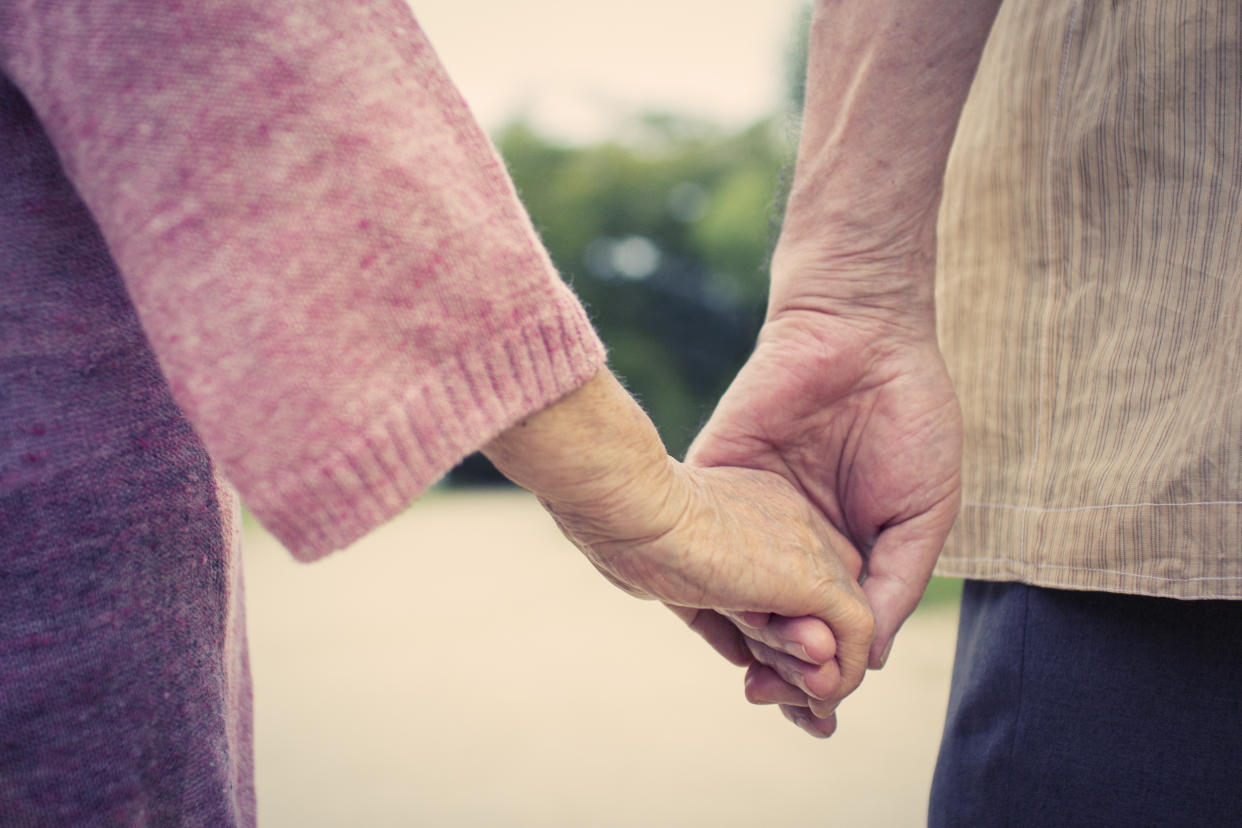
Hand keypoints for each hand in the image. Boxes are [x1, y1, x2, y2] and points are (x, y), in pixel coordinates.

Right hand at [547, 459, 873, 728]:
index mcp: (760, 507)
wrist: (632, 508)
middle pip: (823, 596)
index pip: (794, 573)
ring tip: (806, 707)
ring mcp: (808, 545)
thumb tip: (742, 654)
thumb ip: (715, 607)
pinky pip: (855, 632)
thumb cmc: (626, 531)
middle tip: (796, 701)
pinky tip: (817, 701)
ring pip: (841, 617)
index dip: (783, 624)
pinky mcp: (814, 578)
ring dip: (820, 672)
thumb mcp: (675, 572)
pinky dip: (843, 673)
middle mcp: (794, 519)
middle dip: (810, 656)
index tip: (758, 665)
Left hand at [688, 304, 961, 677]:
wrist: (860, 332)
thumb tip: (870, 657)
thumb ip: (895, 583)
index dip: (825, 674)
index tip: (821, 715)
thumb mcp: (921, 514)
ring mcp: (748, 513)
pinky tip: (715, 624)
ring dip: (736, 641)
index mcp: (842, 552)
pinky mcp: (713, 480)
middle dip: (774, 670)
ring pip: (731, 593)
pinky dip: (703, 584)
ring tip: (751, 682)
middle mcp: (789, 542)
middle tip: (773, 704)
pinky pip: (698, 541)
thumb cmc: (909, 417)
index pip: (825, 628)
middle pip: (772, 621)